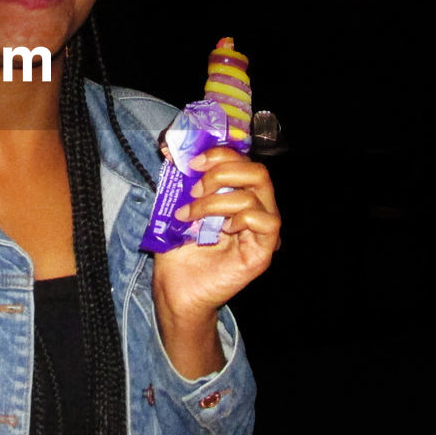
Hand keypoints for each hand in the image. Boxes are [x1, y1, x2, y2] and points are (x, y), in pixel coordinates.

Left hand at [151, 148, 280, 376]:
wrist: (175, 286)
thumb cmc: (177, 247)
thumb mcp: (175, 205)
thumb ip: (178, 179)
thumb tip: (169, 148)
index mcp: (236, 193)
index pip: (242, 160)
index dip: (219, 153)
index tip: (190, 161)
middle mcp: (254, 207)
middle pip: (257, 171)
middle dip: (221, 171)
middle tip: (194, 188)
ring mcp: (262, 230)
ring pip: (256, 193)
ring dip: (216, 200)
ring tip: (192, 214)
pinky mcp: (263, 250)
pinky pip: (266, 221)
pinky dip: (240, 218)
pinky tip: (221, 230)